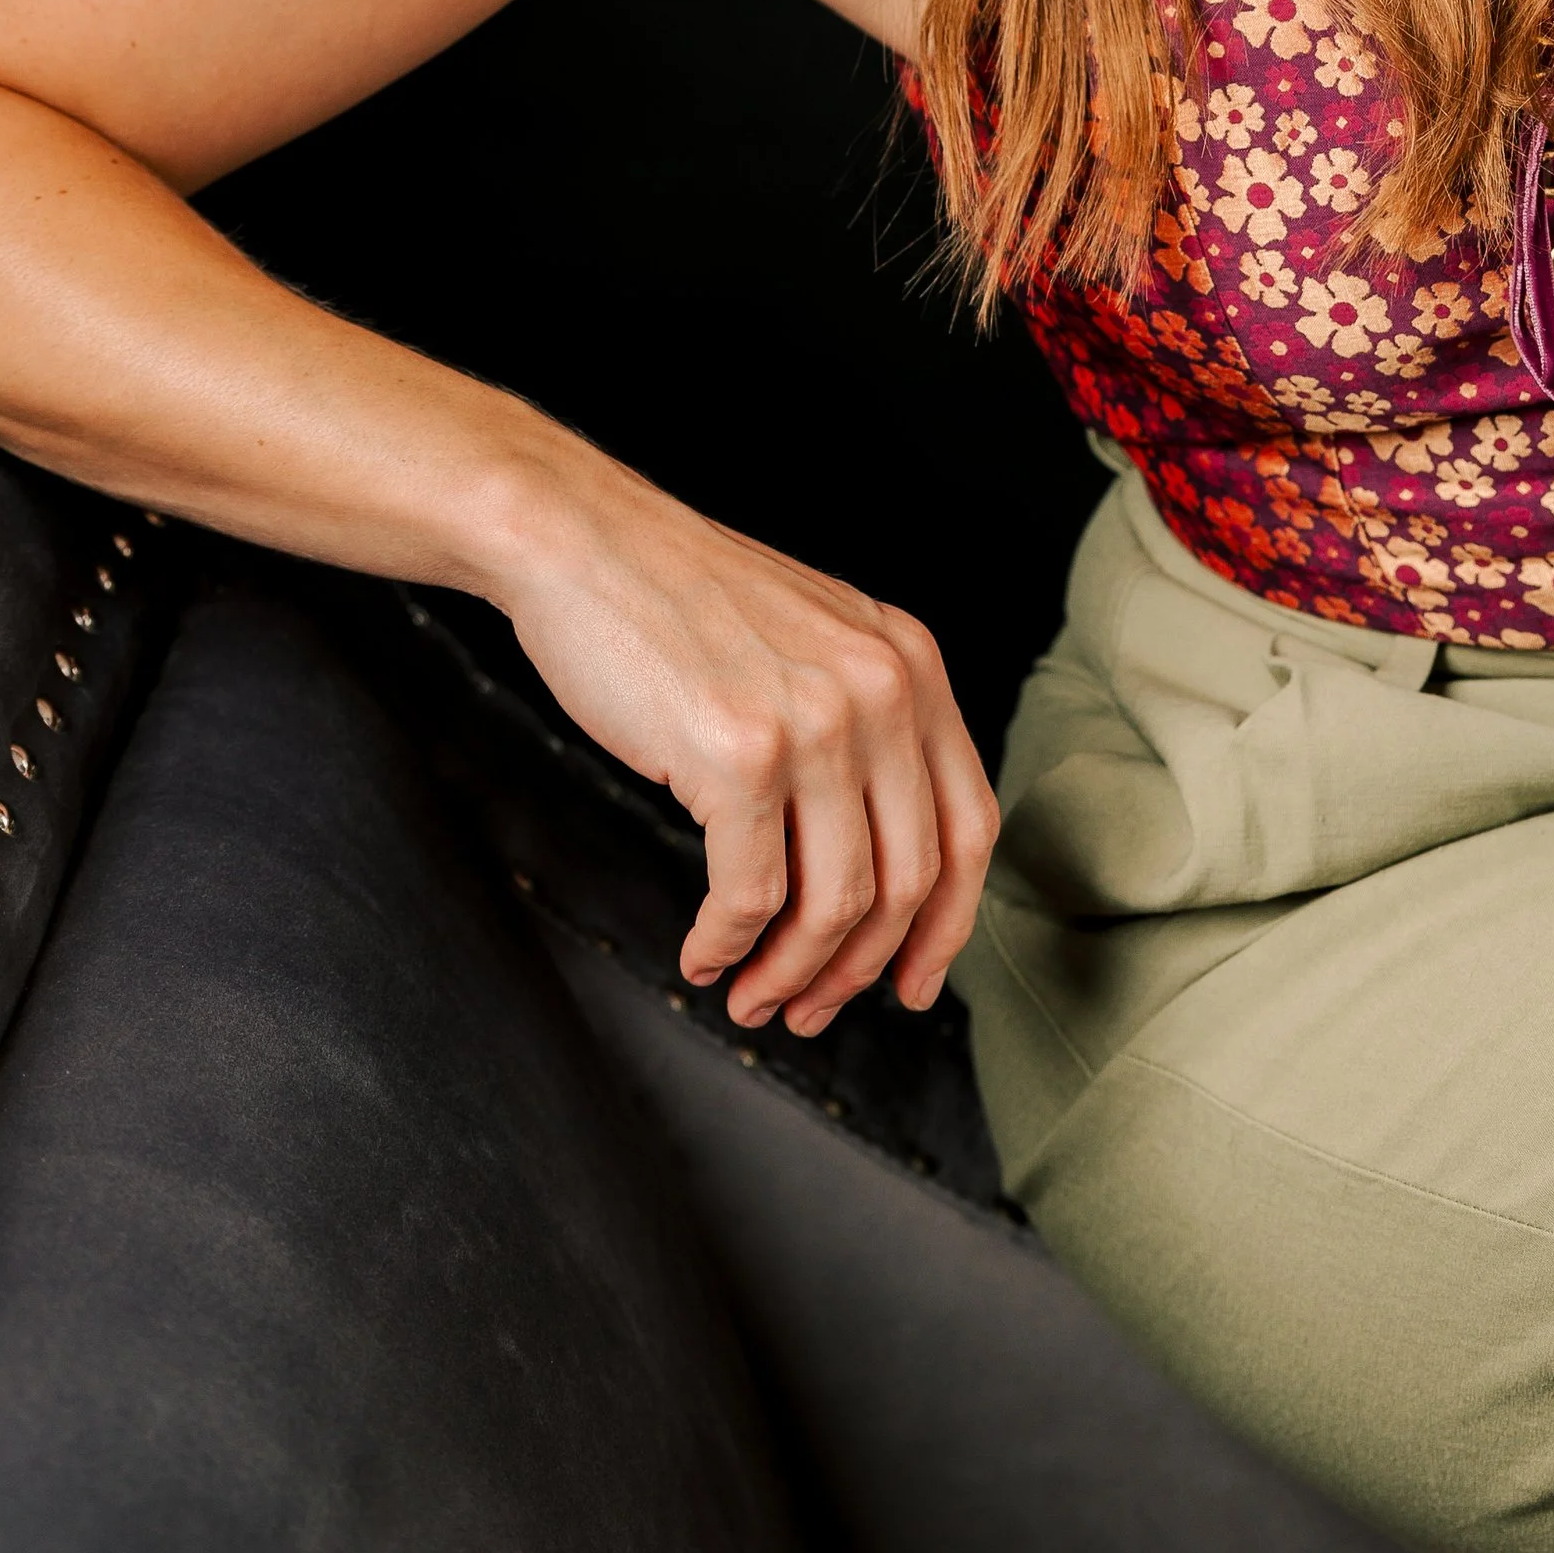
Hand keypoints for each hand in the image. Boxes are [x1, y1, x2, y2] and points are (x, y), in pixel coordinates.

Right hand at [504, 456, 999, 1034]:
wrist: (583, 542)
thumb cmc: (681, 603)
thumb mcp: (815, 639)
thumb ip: (865, 725)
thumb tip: (878, 870)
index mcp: (912, 663)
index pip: (970, 826)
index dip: (948, 925)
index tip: (914, 983)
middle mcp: (883, 690)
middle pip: (910, 881)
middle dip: (858, 970)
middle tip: (810, 1010)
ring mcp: (817, 723)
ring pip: (836, 903)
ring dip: (791, 973)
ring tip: (750, 995)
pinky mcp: (741, 756)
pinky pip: (751, 895)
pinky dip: (727, 944)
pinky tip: (702, 953)